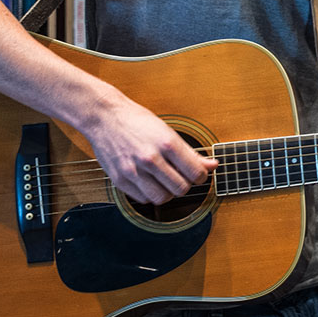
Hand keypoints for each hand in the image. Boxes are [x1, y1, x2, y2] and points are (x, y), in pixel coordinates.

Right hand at [85, 96, 217, 204]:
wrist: (104, 117)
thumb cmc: (138, 121)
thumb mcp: (168, 132)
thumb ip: (191, 153)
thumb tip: (213, 165)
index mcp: (167, 143)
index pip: (195, 173)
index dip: (201, 176)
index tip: (197, 174)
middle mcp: (150, 158)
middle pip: (180, 189)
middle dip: (185, 185)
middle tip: (181, 177)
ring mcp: (133, 171)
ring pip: (162, 198)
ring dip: (167, 193)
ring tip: (165, 182)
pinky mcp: (119, 180)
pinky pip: (143, 199)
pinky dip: (149, 195)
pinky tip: (149, 182)